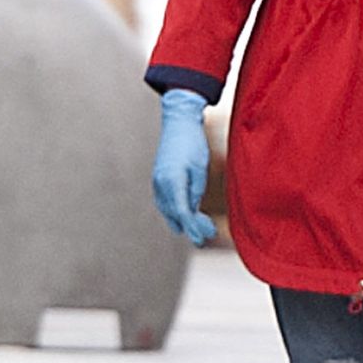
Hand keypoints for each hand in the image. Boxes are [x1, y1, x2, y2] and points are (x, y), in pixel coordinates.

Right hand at [150, 89, 215, 244]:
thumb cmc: (193, 143)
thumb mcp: (200, 168)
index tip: (202, 237)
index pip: (181, 211)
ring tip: (199, 230)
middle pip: (174, 213)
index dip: (192, 227)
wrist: (178, 123)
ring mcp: (157, 181)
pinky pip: (165, 202)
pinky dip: (174, 212)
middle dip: (190, 227)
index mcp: (172, 180)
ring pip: (168, 209)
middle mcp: (161, 183)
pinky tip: (182, 219)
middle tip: (204, 238)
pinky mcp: (158, 179)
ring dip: (182, 221)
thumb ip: (195, 191)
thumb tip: (192, 211)